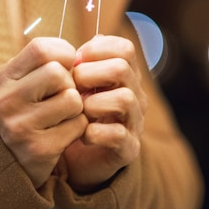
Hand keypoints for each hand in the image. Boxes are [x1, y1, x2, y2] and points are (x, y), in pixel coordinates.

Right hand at [0, 37, 87, 187]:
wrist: (13, 161)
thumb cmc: (31, 109)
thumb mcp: (28, 81)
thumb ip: (50, 60)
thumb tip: (92, 44)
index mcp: (4, 77)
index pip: (40, 49)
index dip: (63, 53)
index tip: (66, 64)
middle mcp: (6, 100)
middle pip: (57, 73)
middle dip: (69, 83)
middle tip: (62, 95)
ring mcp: (20, 126)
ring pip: (72, 99)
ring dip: (77, 107)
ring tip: (62, 115)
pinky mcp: (38, 149)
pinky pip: (78, 125)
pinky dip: (78, 128)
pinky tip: (63, 133)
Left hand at [64, 35, 147, 191]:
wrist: (75, 160)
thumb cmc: (75, 114)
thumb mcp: (75, 84)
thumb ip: (80, 63)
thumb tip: (82, 50)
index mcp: (126, 75)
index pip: (125, 48)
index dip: (96, 50)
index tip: (75, 61)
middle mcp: (136, 95)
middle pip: (122, 68)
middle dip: (89, 74)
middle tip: (73, 87)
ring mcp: (135, 122)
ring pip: (125, 99)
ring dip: (94, 103)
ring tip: (78, 111)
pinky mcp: (128, 148)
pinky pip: (118, 135)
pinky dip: (96, 133)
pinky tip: (83, 134)